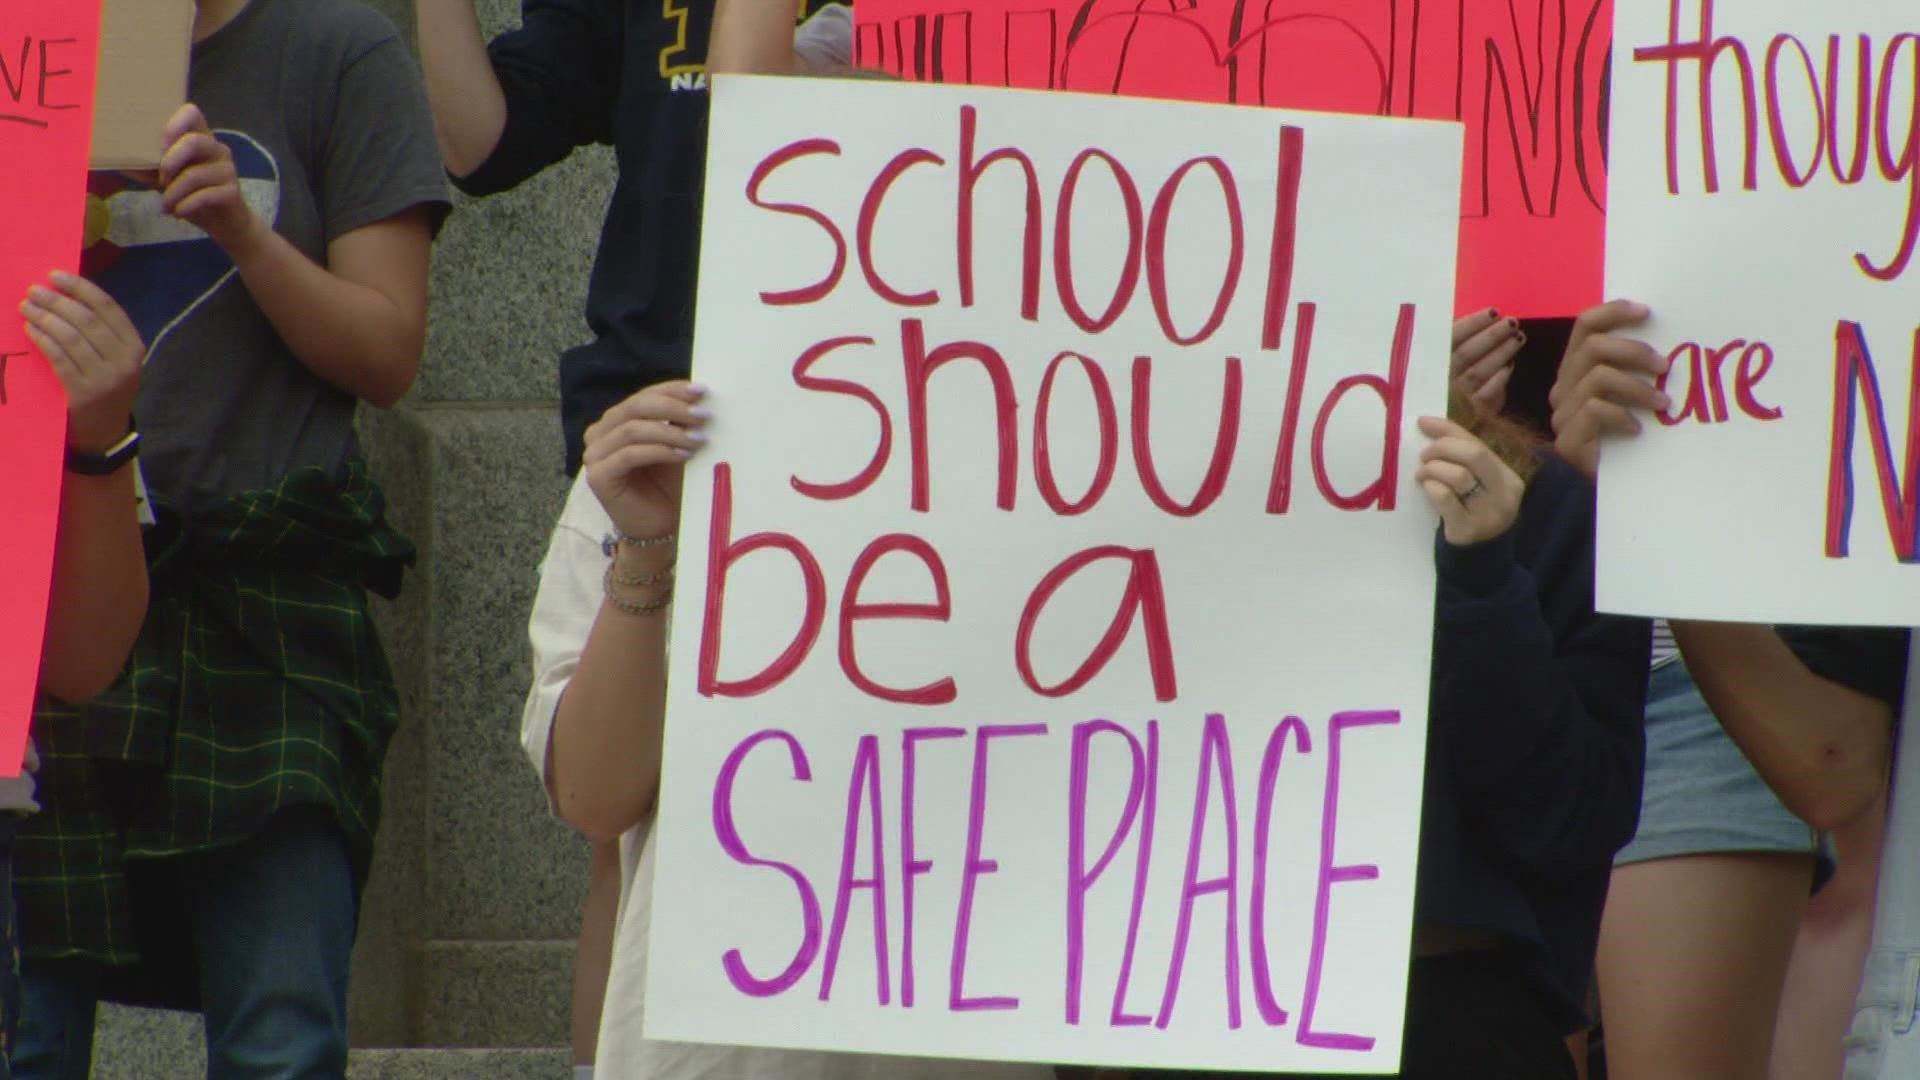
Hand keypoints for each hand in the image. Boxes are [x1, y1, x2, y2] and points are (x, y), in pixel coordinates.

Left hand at [20, 271, 145, 452]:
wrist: (104, 433)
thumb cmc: (104, 388)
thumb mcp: (114, 360)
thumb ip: (100, 333)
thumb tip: (65, 295)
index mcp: (134, 347)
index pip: (107, 308)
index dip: (80, 288)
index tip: (55, 275)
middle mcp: (124, 362)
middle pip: (86, 320)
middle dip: (56, 301)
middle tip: (33, 291)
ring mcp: (105, 379)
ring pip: (70, 337)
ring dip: (44, 317)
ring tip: (27, 307)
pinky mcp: (83, 393)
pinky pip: (58, 358)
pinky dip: (42, 339)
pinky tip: (30, 329)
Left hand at [158, 104, 261, 251]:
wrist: (224, 223)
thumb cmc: (192, 194)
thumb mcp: (164, 179)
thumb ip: (145, 167)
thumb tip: (114, 159)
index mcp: (200, 138)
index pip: (190, 112)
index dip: (172, 125)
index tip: (159, 146)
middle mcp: (217, 149)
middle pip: (194, 141)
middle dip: (170, 162)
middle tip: (161, 180)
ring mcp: (227, 169)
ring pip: (195, 174)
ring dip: (173, 192)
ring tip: (167, 205)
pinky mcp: (233, 191)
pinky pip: (205, 195)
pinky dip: (186, 206)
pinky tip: (179, 213)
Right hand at [582, 381, 710, 541]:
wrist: (660, 528)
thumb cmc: (669, 486)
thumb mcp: (677, 445)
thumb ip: (680, 421)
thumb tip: (701, 396)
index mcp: (616, 421)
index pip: (643, 395)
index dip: (672, 390)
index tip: (702, 391)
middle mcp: (600, 434)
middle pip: (635, 407)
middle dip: (673, 407)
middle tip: (703, 416)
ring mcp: (594, 455)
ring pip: (632, 429)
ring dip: (670, 431)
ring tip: (699, 438)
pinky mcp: (598, 477)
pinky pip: (629, 455)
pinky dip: (659, 451)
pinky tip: (684, 454)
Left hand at [1416, 415, 1523, 545]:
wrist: (1478, 559)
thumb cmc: (1472, 513)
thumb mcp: (1476, 486)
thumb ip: (1462, 459)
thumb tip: (1429, 426)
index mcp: (1508, 477)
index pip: (1478, 443)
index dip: (1448, 429)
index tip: (1422, 422)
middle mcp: (1504, 493)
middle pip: (1474, 454)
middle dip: (1443, 448)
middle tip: (1424, 456)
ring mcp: (1489, 513)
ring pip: (1460, 475)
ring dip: (1433, 469)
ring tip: (1422, 475)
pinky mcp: (1469, 529)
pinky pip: (1446, 499)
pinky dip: (1432, 488)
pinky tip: (1427, 488)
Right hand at [1451, 308, 1523, 416]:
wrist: (1446, 423)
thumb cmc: (1448, 381)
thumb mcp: (1443, 359)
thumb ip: (1456, 339)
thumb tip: (1482, 316)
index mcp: (1430, 360)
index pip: (1451, 337)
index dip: (1472, 324)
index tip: (1493, 311)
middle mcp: (1442, 378)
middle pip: (1467, 354)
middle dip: (1492, 335)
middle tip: (1512, 322)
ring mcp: (1456, 397)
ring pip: (1479, 371)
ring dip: (1501, 353)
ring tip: (1519, 337)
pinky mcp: (1472, 412)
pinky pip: (1487, 393)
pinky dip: (1499, 378)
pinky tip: (1510, 366)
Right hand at [1547, 300, 1669, 479]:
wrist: (1604, 492)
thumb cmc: (1624, 441)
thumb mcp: (1631, 398)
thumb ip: (1634, 372)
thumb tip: (1670, 347)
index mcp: (1576, 370)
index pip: (1584, 325)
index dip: (1614, 312)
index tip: (1648, 313)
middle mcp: (1563, 387)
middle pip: (1591, 346)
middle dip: (1633, 351)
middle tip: (1664, 366)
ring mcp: (1562, 413)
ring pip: (1596, 377)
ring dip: (1636, 387)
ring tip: (1662, 403)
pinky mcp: (1567, 438)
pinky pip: (1594, 410)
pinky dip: (1622, 415)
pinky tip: (1637, 430)